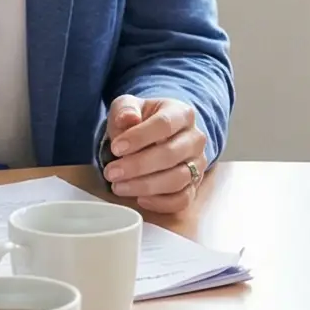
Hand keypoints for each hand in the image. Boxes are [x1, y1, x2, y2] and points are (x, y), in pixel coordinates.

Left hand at [103, 96, 208, 215]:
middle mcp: (195, 139)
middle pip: (170, 154)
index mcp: (182, 113)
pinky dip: (161, 203)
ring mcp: (197, 164)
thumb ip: (125, 109)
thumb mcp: (128, 106)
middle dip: (138, 166)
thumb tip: (128, 119)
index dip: (139, 137)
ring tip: (119, 187)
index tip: (116, 148)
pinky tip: (139, 199)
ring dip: (146, 186)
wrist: (155, 135)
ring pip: (177, 179)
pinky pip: (182, 199)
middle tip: (111, 172)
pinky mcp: (194, 185)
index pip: (164, 124)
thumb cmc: (141, 120)